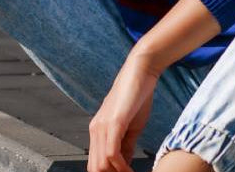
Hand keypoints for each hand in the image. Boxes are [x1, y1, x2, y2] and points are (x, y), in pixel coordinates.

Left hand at [88, 53, 162, 171]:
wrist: (140, 72)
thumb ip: (127, 145)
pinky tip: (130, 169)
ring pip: (100, 164)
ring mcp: (102, 126)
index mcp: (98, 130)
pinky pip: (111, 153)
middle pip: (94, 167)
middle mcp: (96, 129)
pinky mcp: (113, 123)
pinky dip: (121, 166)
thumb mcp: (132, 127)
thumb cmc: (137, 97)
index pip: (95, 162)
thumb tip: (126, 163)